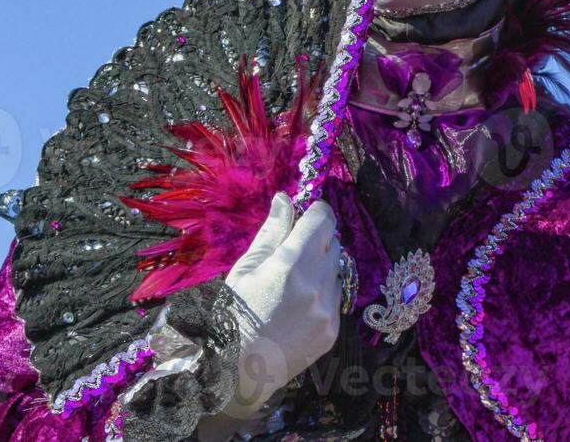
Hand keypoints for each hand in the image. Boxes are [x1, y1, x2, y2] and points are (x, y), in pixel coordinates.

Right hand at [219, 195, 343, 418]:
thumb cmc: (233, 313)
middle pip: (333, 242)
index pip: (322, 219)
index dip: (316, 213)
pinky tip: (299, 309)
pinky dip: (323, 296)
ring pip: (337, 270)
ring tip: (293, 287)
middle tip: (295, 254)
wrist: (239, 370)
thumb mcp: (246, 268)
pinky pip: (336, 299)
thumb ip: (272, 232)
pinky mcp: (334, 329)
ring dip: (321, 269)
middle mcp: (316, 283)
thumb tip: (284, 199)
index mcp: (291, 263)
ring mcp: (328, 308)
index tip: (308, 216)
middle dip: (317, 241)